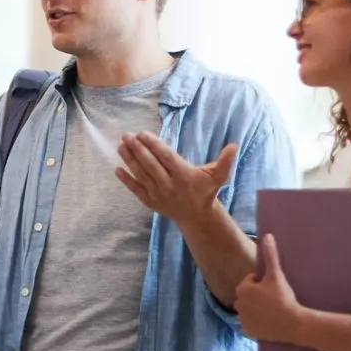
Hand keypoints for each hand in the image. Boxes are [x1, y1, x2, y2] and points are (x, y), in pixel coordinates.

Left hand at [116, 134, 237, 225]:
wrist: (196, 216)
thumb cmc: (206, 191)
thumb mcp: (217, 176)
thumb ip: (225, 161)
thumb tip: (234, 145)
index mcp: (184, 176)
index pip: (166, 158)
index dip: (154, 145)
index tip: (143, 134)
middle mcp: (169, 185)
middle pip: (150, 165)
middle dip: (137, 149)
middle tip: (127, 135)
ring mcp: (158, 194)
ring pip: (141, 175)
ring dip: (129, 160)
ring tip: (121, 146)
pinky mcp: (150, 202)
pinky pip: (136, 190)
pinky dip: (126, 180)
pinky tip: (116, 168)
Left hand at [234, 235, 308, 342]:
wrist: (293, 322)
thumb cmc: (284, 297)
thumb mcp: (276, 274)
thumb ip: (270, 255)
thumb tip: (267, 235)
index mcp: (242, 289)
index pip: (251, 282)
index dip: (262, 284)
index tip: (273, 289)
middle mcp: (237, 304)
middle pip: (248, 297)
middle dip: (258, 297)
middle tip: (274, 300)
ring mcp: (242, 319)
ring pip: (249, 310)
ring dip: (257, 310)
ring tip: (272, 311)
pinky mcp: (247, 332)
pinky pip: (250, 325)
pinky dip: (257, 324)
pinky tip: (268, 322)